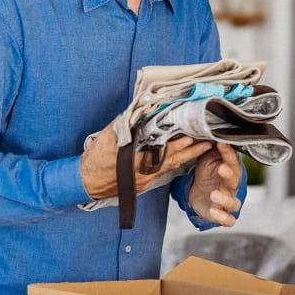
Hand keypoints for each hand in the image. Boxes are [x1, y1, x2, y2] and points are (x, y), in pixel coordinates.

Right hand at [81, 122, 213, 199]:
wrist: (85, 182)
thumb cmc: (95, 160)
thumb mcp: (107, 138)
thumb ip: (125, 125)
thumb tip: (139, 111)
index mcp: (135, 162)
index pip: (162, 153)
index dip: (178, 145)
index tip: (191, 137)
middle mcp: (144, 173)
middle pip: (172, 161)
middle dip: (191, 151)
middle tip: (208, 142)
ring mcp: (145, 180)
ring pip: (170, 167)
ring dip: (187, 157)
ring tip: (203, 147)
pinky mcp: (144, 183)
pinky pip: (163, 172)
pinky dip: (175, 163)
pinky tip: (184, 156)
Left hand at [188, 142, 242, 225]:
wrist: (198, 193)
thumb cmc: (207, 173)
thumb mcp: (208, 159)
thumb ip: (214, 149)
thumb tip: (215, 133)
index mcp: (230, 171)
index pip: (232, 161)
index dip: (228, 154)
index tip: (221, 144)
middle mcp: (231, 187)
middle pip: (235, 181)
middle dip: (229, 174)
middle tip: (221, 168)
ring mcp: (227, 202)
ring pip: (234, 203)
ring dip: (225, 199)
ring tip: (214, 194)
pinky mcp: (220, 215)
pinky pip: (228, 220)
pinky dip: (223, 217)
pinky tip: (213, 211)